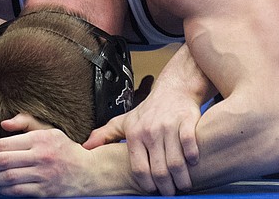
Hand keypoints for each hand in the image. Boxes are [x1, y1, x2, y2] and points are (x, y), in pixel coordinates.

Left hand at [0, 114, 115, 196]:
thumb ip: (26, 123)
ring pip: (8, 178)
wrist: (88, 172)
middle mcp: (41, 156)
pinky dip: (3, 189)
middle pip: (3, 161)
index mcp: (40, 138)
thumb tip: (4, 124)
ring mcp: (43, 175)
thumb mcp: (49, 130)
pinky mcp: (44, 191)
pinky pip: (18, 191)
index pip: (6, 144)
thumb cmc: (65, 150)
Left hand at [83, 79, 201, 194]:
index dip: (147, 185)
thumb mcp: (124, 121)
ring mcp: (169, 126)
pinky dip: (193, 158)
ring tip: (184, 185)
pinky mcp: (186, 121)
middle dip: (166, 187)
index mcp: (135, 134)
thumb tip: (85, 147)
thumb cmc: (148, 110)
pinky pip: (190, 145)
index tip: (153, 190)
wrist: (174, 89)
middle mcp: (151, 131)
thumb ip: (105, 135)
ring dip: (182, 179)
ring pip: (176, 162)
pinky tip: (193, 163)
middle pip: (159, 170)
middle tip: (170, 192)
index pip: (139, 169)